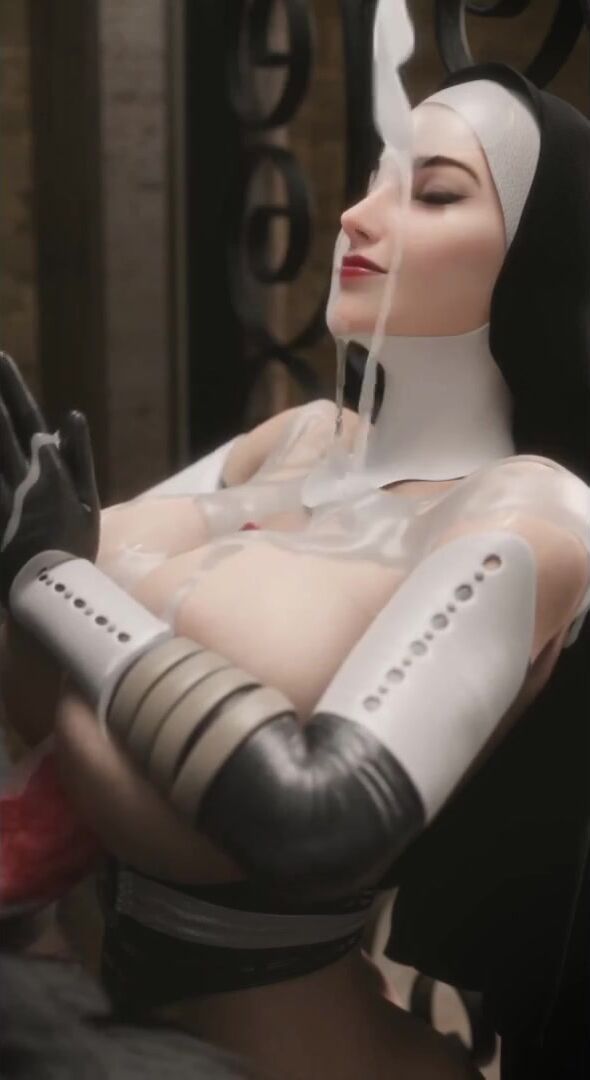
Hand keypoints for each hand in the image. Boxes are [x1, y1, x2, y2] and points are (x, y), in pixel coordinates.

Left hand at [0, 352, 99, 605]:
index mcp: (48, 468)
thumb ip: (78, 457)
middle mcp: (21, 475)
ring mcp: (5, 497)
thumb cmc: (72, 549)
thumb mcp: (86, 502)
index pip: (25, 417)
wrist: (54, 592)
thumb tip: (70, 414)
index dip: (11, 388)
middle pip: (0, 428)